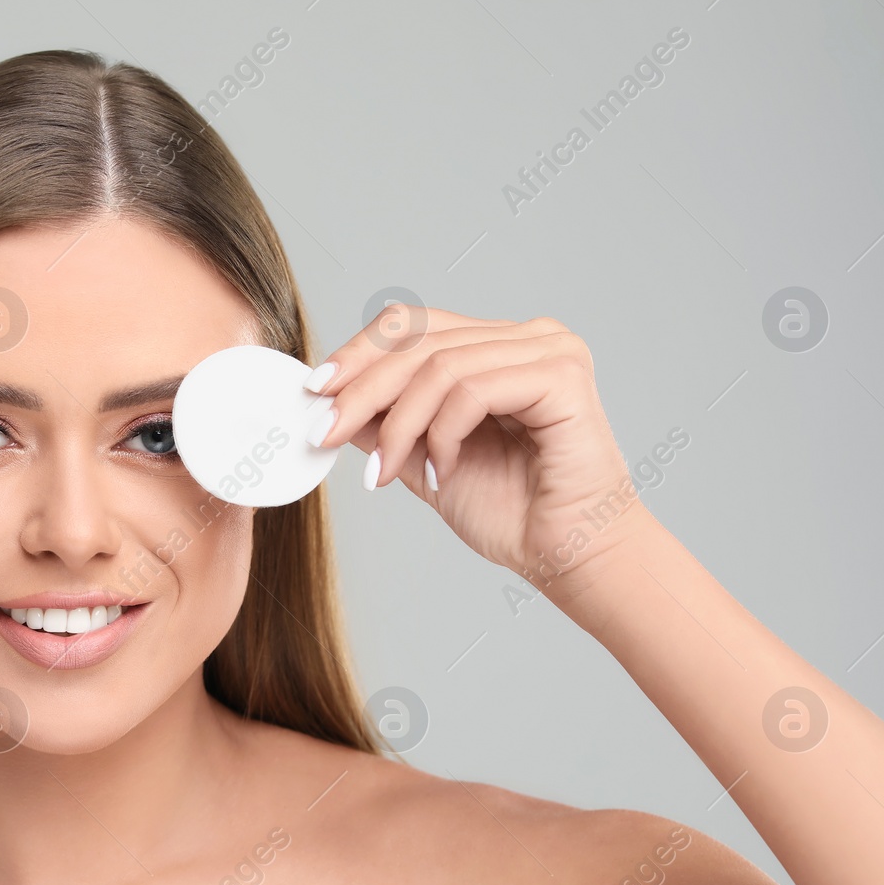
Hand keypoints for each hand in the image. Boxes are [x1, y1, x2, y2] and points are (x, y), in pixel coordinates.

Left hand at [303, 306, 653, 588]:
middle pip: (420, 340)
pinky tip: (445, 471)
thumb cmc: (514, 515)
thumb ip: (386, 423)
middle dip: (361, 390)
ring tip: (389, 472)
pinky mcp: (562, 374)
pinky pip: (473, 388)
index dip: (359, 354)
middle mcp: (527, 337)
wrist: (568, 559)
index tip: (316, 393)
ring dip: (399, 425)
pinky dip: (444, 433)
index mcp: (498, 347)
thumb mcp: (426, 459)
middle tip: (326, 433)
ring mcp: (550, 349)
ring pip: (440, 367)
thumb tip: (329, 398)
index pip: (415, 325)